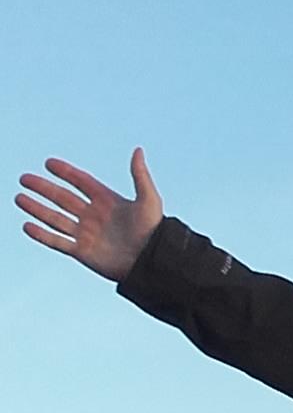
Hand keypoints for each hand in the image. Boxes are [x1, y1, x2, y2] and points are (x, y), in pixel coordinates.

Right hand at [15, 150, 163, 281]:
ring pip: (55, 218)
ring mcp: (86, 233)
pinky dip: (42, 235)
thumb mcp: (149, 200)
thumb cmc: (153, 231)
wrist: (151, 262)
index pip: (81, 182)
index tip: (49, 163)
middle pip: (63, 198)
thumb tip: (138, 150)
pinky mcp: (82, 252)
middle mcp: (93, 215)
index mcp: (107, 200)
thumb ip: (140, 176)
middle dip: (43, 188)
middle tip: (24, 178)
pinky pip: (57, 242)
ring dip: (37, 208)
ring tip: (19, 198)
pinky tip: (27, 225)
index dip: (65, 172)